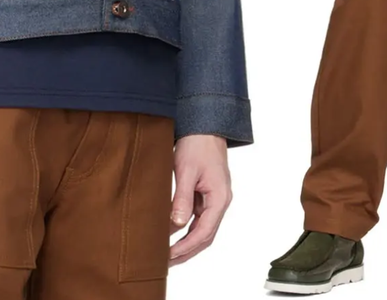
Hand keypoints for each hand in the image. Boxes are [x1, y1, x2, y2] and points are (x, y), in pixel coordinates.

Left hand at [168, 134, 231, 264]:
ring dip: (186, 242)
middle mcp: (221, 201)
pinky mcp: (208, 193)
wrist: (205, 124)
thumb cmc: (198, 144)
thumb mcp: (186, 171)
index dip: (185, 247)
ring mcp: (215, 198)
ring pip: (202, 228)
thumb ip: (182, 198)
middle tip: (166, 261)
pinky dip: (187, 228)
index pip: (204, 232)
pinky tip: (173, 233)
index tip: (168, 256)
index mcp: (220, 198)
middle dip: (186, 251)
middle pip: (205, 236)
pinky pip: (199, 217)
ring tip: (167, 253)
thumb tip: (176, 224)